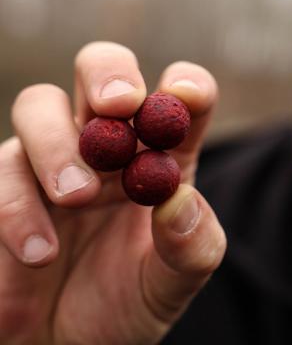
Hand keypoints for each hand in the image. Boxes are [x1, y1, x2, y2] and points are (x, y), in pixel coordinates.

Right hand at [0, 42, 225, 344]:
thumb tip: (180, 201)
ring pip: (39, 104)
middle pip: (104, 71)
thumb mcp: (172, 284)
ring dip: (58, 143)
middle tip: (118, 105)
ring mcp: (53, 161)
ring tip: (76, 197)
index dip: (186, 85)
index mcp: (162, 156)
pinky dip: (18, 207)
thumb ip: (190, 247)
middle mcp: (109, 146)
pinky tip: (41, 253)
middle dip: (110, 74)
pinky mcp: (6, 188)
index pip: (183, 99)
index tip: (182, 94)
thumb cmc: (127, 304)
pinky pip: (1, 173)